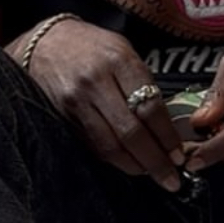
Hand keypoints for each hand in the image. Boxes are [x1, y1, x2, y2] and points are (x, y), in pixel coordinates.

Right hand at [22, 18, 184, 190]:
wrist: (44, 44)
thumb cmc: (91, 46)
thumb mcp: (123, 50)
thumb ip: (143, 82)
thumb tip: (168, 125)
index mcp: (118, 61)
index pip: (150, 107)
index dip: (167, 137)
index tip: (179, 155)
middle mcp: (96, 82)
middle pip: (131, 132)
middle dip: (155, 161)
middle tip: (171, 178)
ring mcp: (77, 102)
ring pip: (110, 145)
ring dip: (135, 166)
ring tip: (152, 175)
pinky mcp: (63, 117)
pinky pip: (93, 146)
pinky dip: (114, 160)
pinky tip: (128, 164)